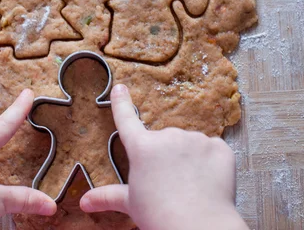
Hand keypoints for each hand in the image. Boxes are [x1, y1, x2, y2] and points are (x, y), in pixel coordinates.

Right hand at [80, 85, 247, 229]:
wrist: (198, 227)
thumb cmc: (160, 216)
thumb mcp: (131, 203)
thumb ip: (108, 196)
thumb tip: (84, 202)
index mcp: (142, 148)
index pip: (126, 119)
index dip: (121, 103)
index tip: (120, 88)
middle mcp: (168, 136)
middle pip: (164, 141)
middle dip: (166, 157)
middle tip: (167, 182)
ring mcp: (196, 140)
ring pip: (189, 145)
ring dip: (189, 159)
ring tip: (189, 186)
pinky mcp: (219, 148)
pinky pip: (212, 150)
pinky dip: (210, 163)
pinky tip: (207, 182)